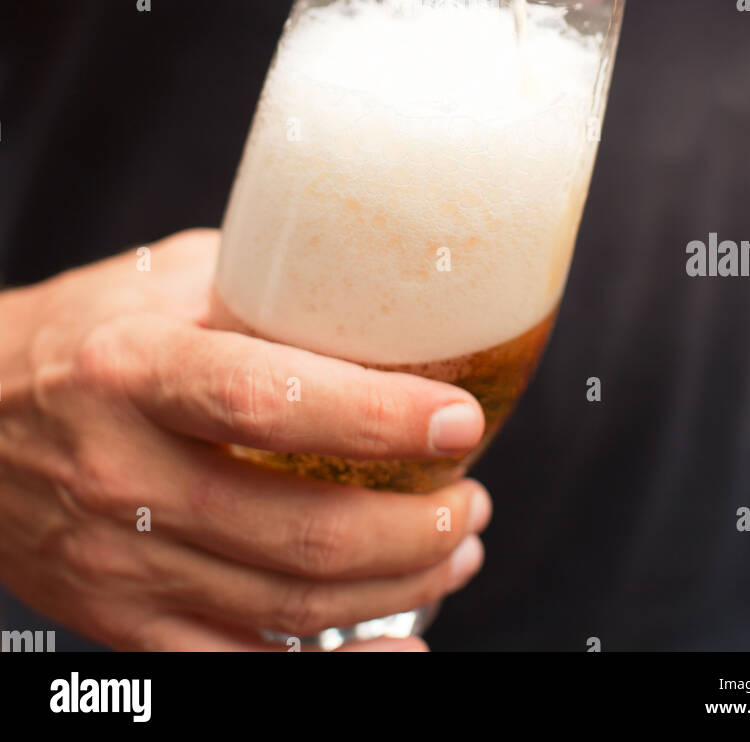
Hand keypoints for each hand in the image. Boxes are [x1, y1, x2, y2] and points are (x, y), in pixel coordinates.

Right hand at [0, 230, 489, 651]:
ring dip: (400, 585)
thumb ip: (261, 283)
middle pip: (299, 530)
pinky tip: (399, 643)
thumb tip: (379, 291)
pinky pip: (244, 672)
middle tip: (470, 495)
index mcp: (133, 371)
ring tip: (454, 547)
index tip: (459, 419)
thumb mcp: (159, 282)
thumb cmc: (74, 338)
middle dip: (418, 524)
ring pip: (290, 605)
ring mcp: (121, 564)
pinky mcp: (123, 623)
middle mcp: (122, 474)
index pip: (272, 401)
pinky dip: (338, 670)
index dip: (379, 418)